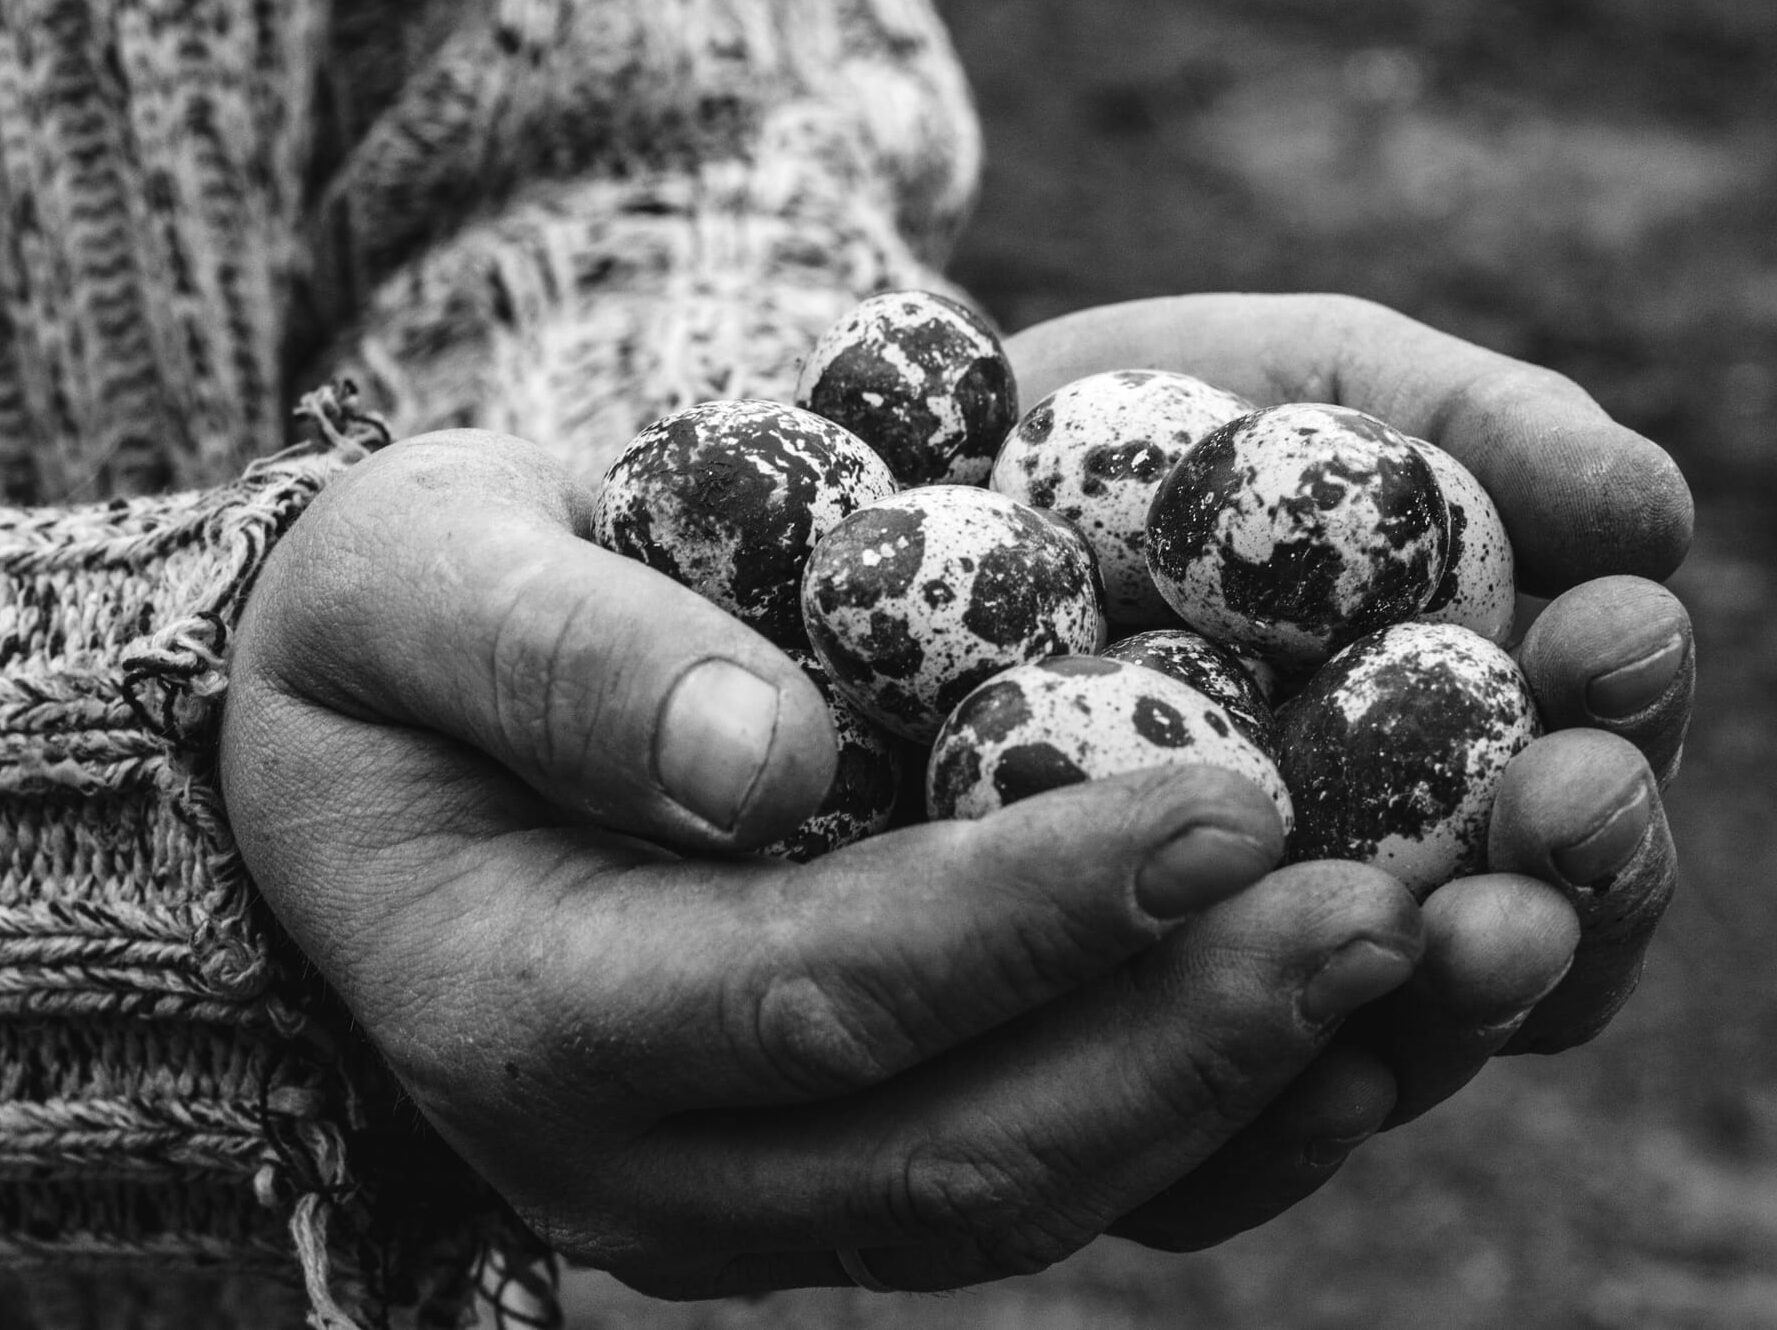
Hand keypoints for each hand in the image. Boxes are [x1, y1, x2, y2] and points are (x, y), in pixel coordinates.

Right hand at [220, 430, 1443, 1295]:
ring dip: (1229, 1097)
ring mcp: (745, 1185)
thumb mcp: (416, 581)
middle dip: (1183, 1038)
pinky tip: (1332, 1012)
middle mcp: (644, 1158)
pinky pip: (1036, 1168)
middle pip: (952, 1149)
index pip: (812, 988)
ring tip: (1410, 963)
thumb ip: (559, 659)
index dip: (1029, 913)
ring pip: (1018, 1193)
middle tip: (1388, 908)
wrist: (394, 739)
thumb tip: (763, 752)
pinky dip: (1197, 1111)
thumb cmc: (393, 631)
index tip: (1230, 799)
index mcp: (528, 1010)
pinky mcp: (830, 1155)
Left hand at [1005, 292, 1693, 1247]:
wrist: (937, 483)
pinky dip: (1264, 1096)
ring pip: (1390, 1029)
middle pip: (1522, 919)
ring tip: (1465, 933)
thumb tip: (1652, 510)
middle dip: (1579, 872)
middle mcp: (1380, 864)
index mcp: (1463, 731)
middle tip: (1568, 808)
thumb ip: (1486, 428)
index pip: (1592, 752)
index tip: (1609, 634)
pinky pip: (1204, 1107)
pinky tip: (1301, 1059)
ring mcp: (1249, 953)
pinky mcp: (1112, 1015)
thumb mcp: (1324, 380)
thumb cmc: (1158, 422)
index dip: (1625, 703)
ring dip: (1454, 998)